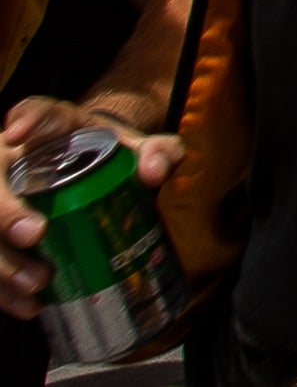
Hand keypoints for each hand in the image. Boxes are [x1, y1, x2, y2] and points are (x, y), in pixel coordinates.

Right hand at [0, 99, 170, 318]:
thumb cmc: (112, 161)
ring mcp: (3, 197)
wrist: (95, 178)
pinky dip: (4, 289)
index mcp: (54, 130)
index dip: (27, 118)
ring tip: (36, 284)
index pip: (37, 112)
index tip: (18, 131)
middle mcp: (15, 161)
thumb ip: (159, 152)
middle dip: (5, 209)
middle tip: (36, 233)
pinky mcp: (2, 235)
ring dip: (4, 260)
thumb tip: (153, 171)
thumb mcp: (139, 151)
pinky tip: (27, 306)